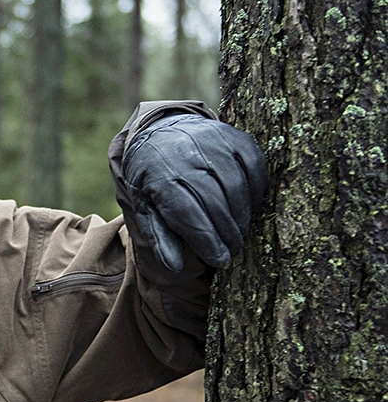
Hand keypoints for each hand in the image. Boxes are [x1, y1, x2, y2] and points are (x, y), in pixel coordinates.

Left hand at [121, 114, 267, 271]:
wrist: (158, 133)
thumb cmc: (153, 179)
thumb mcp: (145, 207)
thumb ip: (160, 237)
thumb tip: (174, 267)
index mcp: (159, 177)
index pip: (188, 214)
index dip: (207, 240)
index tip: (219, 260)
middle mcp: (186, 156)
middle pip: (215, 201)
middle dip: (227, 232)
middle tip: (232, 250)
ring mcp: (212, 141)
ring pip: (236, 186)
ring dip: (242, 215)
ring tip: (239, 233)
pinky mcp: (234, 135)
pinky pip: (254, 165)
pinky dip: (256, 189)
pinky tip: (249, 206)